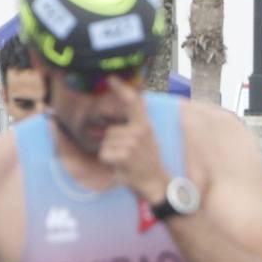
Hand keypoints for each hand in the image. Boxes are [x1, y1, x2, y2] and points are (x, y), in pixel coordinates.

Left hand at [99, 78, 170, 201]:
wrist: (156, 183)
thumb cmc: (148, 163)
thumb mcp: (146, 140)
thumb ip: (135, 126)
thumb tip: (123, 115)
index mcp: (144, 125)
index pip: (133, 102)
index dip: (121, 88)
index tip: (110, 78)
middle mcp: (140, 130)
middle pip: (110, 131)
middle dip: (113, 144)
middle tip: (127, 156)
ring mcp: (133, 142)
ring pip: (106, 142)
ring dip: (111, 154)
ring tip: (126, 161)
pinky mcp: (126, 153)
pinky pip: (105, 153)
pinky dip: (109, 162)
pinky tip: (121, 166)